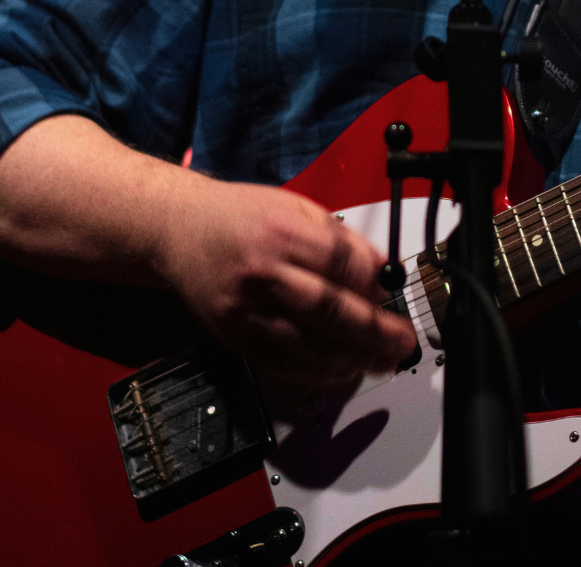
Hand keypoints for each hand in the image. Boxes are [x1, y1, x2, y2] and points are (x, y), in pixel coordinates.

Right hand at [153, 175, 416, 391]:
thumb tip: (381, 269)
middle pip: (328, 309)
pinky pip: (281, 364)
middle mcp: (262, 273)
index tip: (394, 292)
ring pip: (307, 345)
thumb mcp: (295, 207)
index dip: (373, 282)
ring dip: (351, 359)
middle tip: (402, 342)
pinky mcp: (235, 336)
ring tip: (381, 362)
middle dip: (373, 331)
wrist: (178, 230)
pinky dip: (316, 373)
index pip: (340, 263)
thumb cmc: (239, 216)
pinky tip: (342, 371)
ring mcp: (246, 309)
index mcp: (281, 233)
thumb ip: (339, 238)